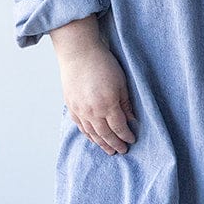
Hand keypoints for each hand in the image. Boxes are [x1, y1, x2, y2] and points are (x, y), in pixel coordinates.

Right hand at [50, 20, 136, 154]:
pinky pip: (81, 127)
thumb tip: (132, 120)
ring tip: (109, 150)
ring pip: (92, 134)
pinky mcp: (71, 107)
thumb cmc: (102, 63)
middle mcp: (92, 111)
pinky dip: (88, 135)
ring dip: (101, 144)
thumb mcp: (121, 82)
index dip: (126, 136)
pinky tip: (94, 138)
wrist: (78, 53)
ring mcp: (79, 110)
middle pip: (105, 134)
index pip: (119, 127)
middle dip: (115, 144)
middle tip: (122, 150)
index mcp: (107, 105)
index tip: (132, 140)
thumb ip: (126, 104)